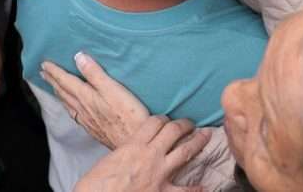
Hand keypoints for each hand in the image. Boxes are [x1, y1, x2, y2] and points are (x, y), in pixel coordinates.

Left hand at [41, 51, 149, 148]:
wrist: (134, 143)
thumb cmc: (127, 115)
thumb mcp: (112, 88)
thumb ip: (95, 73)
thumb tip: (78, 57)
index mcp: (86, 96)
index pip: (65, 80)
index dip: (54, 71)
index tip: (44, 64)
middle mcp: (83, 108)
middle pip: (63, 92)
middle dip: (52, 81)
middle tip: (43, 73)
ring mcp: (87, 120)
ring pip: (68, 104)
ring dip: (59, 93)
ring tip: (53, 87)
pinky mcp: (94, 129)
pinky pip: (75, 115)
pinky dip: (69, 107)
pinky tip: (72, 109)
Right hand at [74, 117, 209, 191]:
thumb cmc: (96, 184)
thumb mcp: (109, 159)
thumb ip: (125, 153)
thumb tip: (130, 153)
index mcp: (133, 145)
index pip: (154, 122)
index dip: (163, 118)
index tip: (166, 118)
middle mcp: (150, 155)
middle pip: (173, 131)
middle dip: (184, 124)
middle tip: (191, 122)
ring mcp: (159, 174)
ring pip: (185, 152)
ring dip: (197, 142)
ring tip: (206, 136)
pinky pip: (184, 191)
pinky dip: (196, 189)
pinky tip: (204, 187)